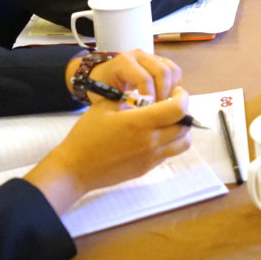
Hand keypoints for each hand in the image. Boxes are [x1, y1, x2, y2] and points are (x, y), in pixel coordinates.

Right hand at [26, 87, 193, 214]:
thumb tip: (146, 92)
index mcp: (140, 122)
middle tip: (172, 104)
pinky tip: (155, 134)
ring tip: (168, 120)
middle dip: (183, 111)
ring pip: (183, 142)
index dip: (182, 97)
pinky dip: (171, 142)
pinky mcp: (147, 168)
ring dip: (181, 129)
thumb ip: (128, 98)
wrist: (76, 168)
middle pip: (185, 126)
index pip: (178, 109)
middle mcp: (150, 141)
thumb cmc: (87, 134)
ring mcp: (150, 157)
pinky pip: (169, 153)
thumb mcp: (105, 107)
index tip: (175, 91)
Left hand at [64, 50, 180, 102]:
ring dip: (171, 90)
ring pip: (172, 70)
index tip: (148, 112)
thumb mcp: (107, 100)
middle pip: (163, 72)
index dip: (150, 97)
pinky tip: (165, 97)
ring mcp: (150, 56)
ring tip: (162, 104)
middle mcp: (139, 55)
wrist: (100, 77)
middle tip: (158, 110)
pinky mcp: (159, 60)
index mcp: (123, 63)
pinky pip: (174, 71)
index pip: (145, 79)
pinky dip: (174, 85)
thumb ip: (124, 106)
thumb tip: (145, 115)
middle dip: (163, 94)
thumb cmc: (101, 91)